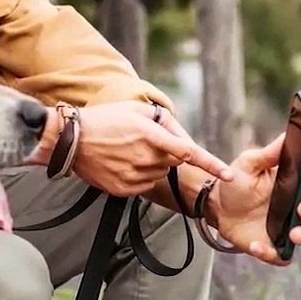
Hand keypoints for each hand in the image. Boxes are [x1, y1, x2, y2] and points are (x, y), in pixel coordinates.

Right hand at [71, 101, 233, 195]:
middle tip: (143, 142)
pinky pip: (143, 185)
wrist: (71, 140)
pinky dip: (139, 176)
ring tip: (128, 152)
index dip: (211, 163)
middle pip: (172, 162)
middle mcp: (143, 157)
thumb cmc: (105, 120)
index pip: (188, 152)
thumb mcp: (138, 111)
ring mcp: (132, 175)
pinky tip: (122, 164)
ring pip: (158, 175)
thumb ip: (166, 122)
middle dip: (166, 153)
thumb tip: (183, 139)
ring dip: (152, 165)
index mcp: (150, 135)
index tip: (229, 175)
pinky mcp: (122, 188)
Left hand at [206, 133, 300, 265]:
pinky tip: (256, 246)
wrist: (215, 207)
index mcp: (292, 183)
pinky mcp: (273, 245)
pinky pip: (282, 256)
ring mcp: (286, 227)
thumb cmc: (235, 182)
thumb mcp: (248, 164)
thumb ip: (269, 153)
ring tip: (292, 236)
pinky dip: (271, 254)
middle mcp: (295, 206)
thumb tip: (288, 134)